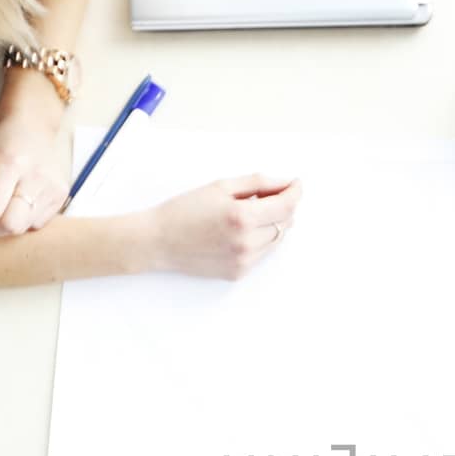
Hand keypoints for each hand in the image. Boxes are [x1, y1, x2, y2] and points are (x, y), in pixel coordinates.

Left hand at [0, 110, 68, 236]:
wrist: (32, 128)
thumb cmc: (1, 143)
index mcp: (10, 164)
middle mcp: (35, 177)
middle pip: (12, 224)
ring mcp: (51, 187)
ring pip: (24, 227)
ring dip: (7, 225)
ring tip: (1, 208)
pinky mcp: (61, 194)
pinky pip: (38, 223)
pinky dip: (24, 220)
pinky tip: (18, 203)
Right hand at [150, 174, 300, 279]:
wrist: (158, 241)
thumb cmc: (185, 209)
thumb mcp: (221, 186)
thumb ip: (258, 183)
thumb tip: (285, 183)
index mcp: (242, 217)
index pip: (286, 205)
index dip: (295, 192)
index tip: (296, 184)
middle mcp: (246, 243)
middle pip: (285, 222)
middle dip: (283, 206)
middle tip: (267, 195)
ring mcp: (244, 261)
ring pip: (276, 239)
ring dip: (271, 224)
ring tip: (248, 213)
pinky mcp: (239, 273)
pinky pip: (262, 253)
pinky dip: (259, 240)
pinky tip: (238, 232)